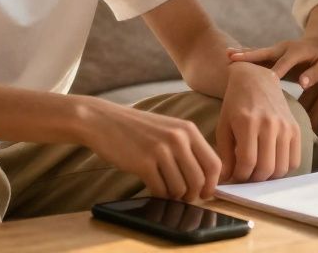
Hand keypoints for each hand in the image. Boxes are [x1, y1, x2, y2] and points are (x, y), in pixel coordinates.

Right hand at [83, 98, 221, 201]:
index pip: (214, 164)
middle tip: (182, 197)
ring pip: (180, 189)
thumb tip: (205, 178)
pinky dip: (158, 194)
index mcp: (188, 130)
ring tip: (164, 189)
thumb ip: (188, 148)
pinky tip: (152, 187)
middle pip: (199, 180)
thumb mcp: (169, 129)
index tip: (204, 193)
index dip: (212, 184)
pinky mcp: (143, 163)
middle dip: (192, 195)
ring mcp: (160, 150)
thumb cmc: (137, 129)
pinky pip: (160, 190)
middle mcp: (178, 138)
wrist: (103, 121)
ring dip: (173, 195)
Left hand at [216, 62, 301, 182]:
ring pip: (282, 168)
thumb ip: (224, 154)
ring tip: (258, 171)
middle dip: (254, 180)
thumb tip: (226, 179)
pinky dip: (284, 169)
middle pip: (266, 168)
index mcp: (247, 122)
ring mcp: (285, 126)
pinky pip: (295, 161)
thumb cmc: (235, 104)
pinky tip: (272, 164)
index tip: (234, 177)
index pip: (247, 162)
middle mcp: (269, 124)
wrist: (256, 80)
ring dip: (269, 177)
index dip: (240, 176)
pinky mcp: (296, 128)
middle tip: (246, 177)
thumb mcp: (223, 126)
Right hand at [227, 35, 317, 88]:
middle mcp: (283, 48)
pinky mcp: (271, 53)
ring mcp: (275, 49)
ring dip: (242, 54)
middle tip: (232, 58)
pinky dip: (244, 56)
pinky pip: (257, 55)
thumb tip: (302, 84)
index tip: (264, 82)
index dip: (274, 72)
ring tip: (226, 55)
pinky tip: (231, 58)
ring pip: (257, 52)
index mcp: (297, 52)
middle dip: (249, 56)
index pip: (283, 64)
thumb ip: (315, 74)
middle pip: (264, 53)